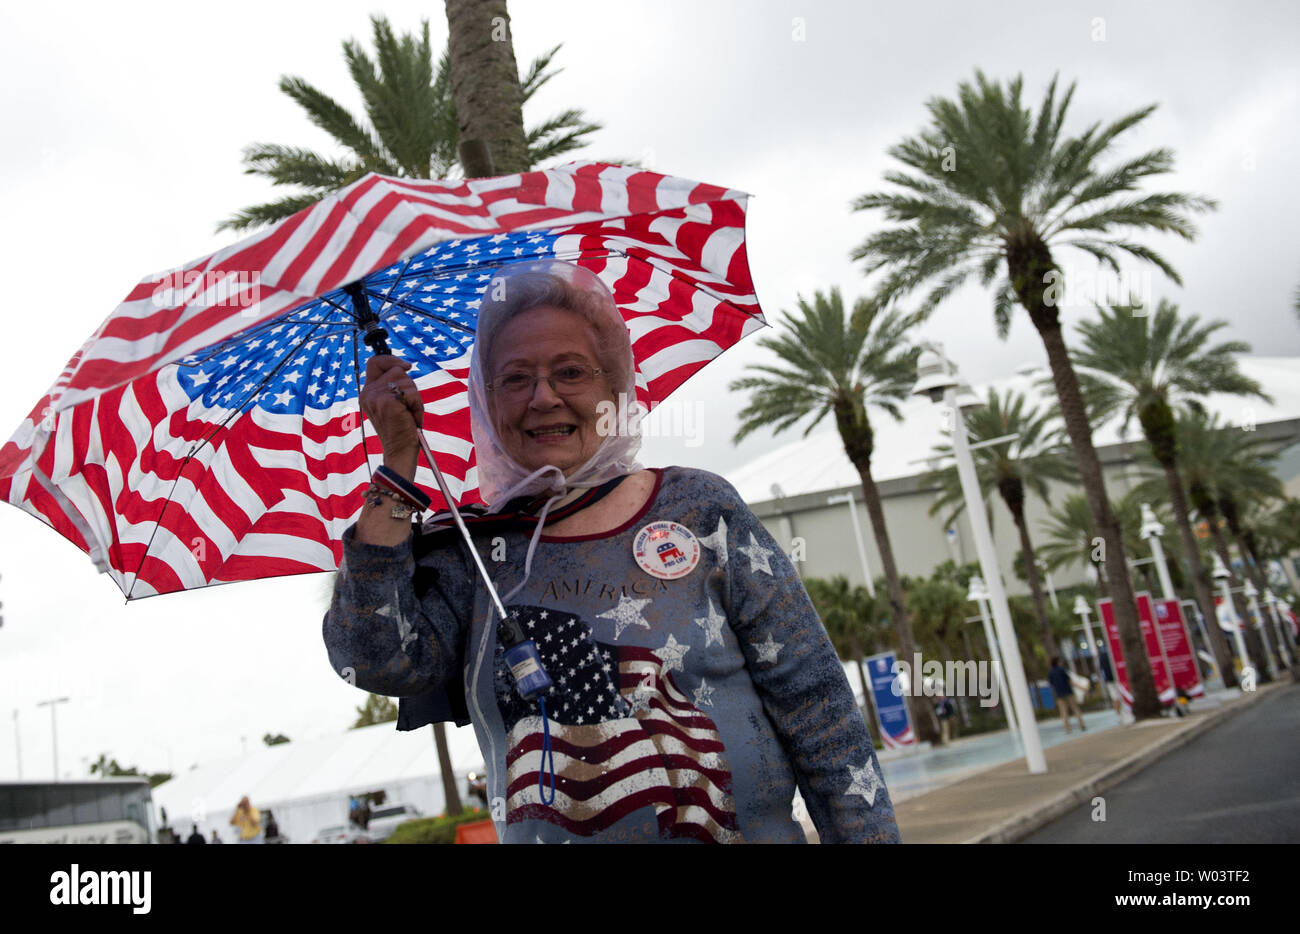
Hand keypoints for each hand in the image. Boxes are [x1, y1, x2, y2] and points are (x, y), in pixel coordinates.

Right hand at [361, 355, 422, 477]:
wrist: (399, 451)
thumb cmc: (401, 428)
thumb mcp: (394, 402)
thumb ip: (393, 384)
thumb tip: (405, 365)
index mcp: (367, 392)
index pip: (374, 362)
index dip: (390, 359)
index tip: (406, 366)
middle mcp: (368, 393)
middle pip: (397, 370)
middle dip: (409, 387)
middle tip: (407, 407)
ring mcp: (377, 397)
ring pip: (406, 381)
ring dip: (414, 397)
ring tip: (409, 414)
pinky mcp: (389, 403)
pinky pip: (412, 393)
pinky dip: (417, 405)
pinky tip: (411, 417)